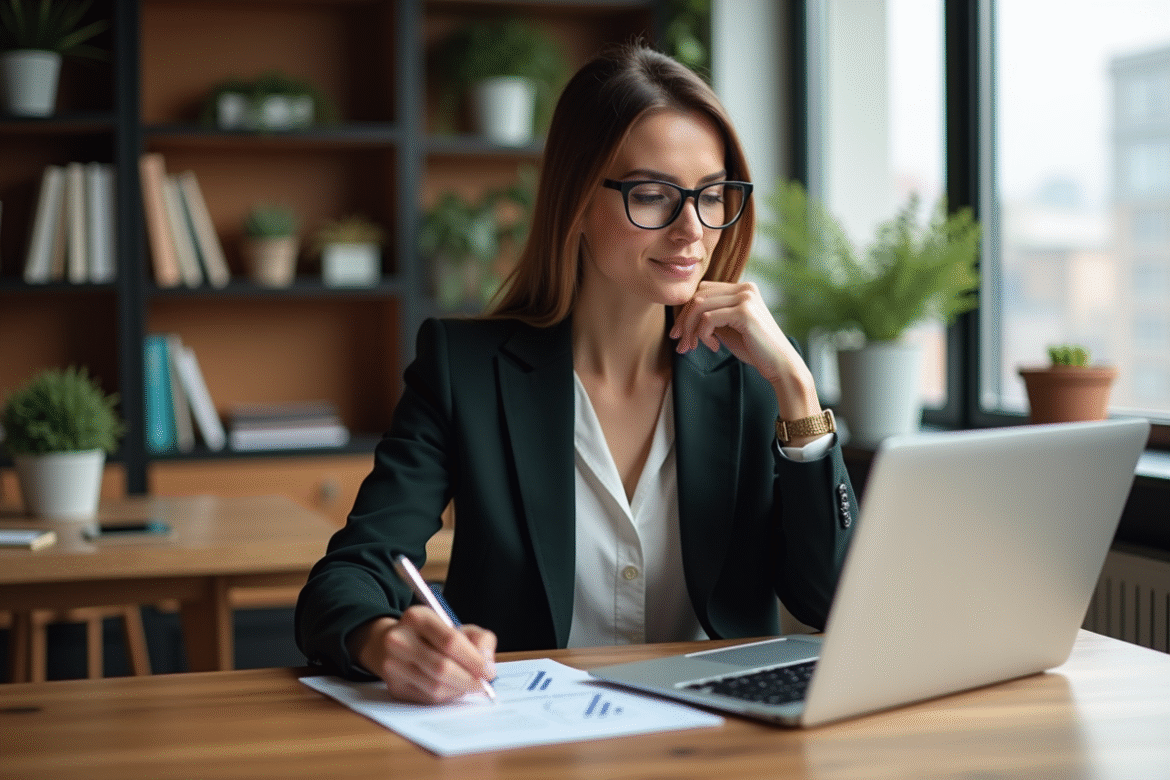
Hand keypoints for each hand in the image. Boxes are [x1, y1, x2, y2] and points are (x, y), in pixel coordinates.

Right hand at [348, 607, 496, 703]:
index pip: (450, 641)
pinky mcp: (394, 686)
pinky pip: (427, 698)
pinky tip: (452, 688)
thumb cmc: (433, 636)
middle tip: (483, 684)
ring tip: (469, 685)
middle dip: (468, 679)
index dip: (473, 659)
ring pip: (435, 686)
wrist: (396, 644)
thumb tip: (487, 664)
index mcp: (417, 617)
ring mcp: (392, 664)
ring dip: (459, 689)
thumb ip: (480, 639)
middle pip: (442, 667)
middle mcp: (399, 639)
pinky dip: (446, 696)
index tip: (488, 671)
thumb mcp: (457, 627)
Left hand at [670, 281, 821, 421]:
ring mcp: (745, 298)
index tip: (680, 335)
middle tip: (681, 344)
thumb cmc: (754, 349)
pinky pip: (708, 319)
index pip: (703, 291)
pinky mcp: (744, 312)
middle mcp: (745, 288)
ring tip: (693, 347)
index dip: (686, 312)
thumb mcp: (728, 328)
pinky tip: (714, 347)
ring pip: (699, 306)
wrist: (779, 365)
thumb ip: (711, 317)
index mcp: (742, 289)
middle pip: (698, 296)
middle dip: (684, 321)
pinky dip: (703, 335)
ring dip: (690, 330)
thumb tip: (683, 317)